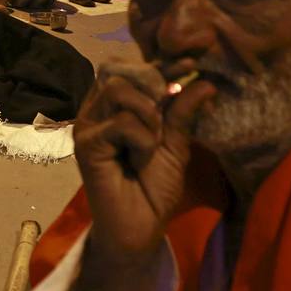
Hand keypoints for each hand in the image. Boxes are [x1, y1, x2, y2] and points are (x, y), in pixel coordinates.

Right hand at [73, 55, 212, 265]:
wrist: (140, 228)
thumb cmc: (154, 188)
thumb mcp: (176, 144)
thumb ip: (183, 112)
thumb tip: (205, 81)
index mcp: (114, 106)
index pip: (132, 69)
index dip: (160, 63)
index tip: (191, 62)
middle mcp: (96, 109)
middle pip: (120, 71)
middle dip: (152, 87)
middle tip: (165, 118)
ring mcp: (87, 125)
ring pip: (119, 90)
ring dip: (148, 114)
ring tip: (152, 142)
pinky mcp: (86, 143)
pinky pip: (121, 122)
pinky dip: (142, 137)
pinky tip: (141, 157)